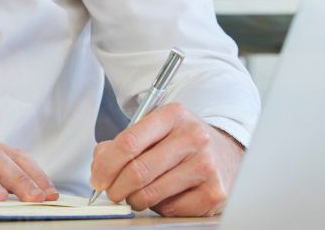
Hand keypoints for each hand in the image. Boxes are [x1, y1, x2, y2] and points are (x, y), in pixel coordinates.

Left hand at [89, 103, 243, 216]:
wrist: (227, 154)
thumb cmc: (183, 142)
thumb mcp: (156, 129)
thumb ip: (124, 142)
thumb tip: (100, 165)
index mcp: (173, 115)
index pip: (129, 142)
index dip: (106, 165)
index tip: (98, 179)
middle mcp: (193, 137)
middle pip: (138, 170)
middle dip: (116, 188)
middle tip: (112, 192)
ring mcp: (206, 165)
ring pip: (151, 193)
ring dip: (135, 200)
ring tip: (136, 194)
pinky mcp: (214, 192)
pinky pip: (171, 208)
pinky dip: (159, 208)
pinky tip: (164, 196)